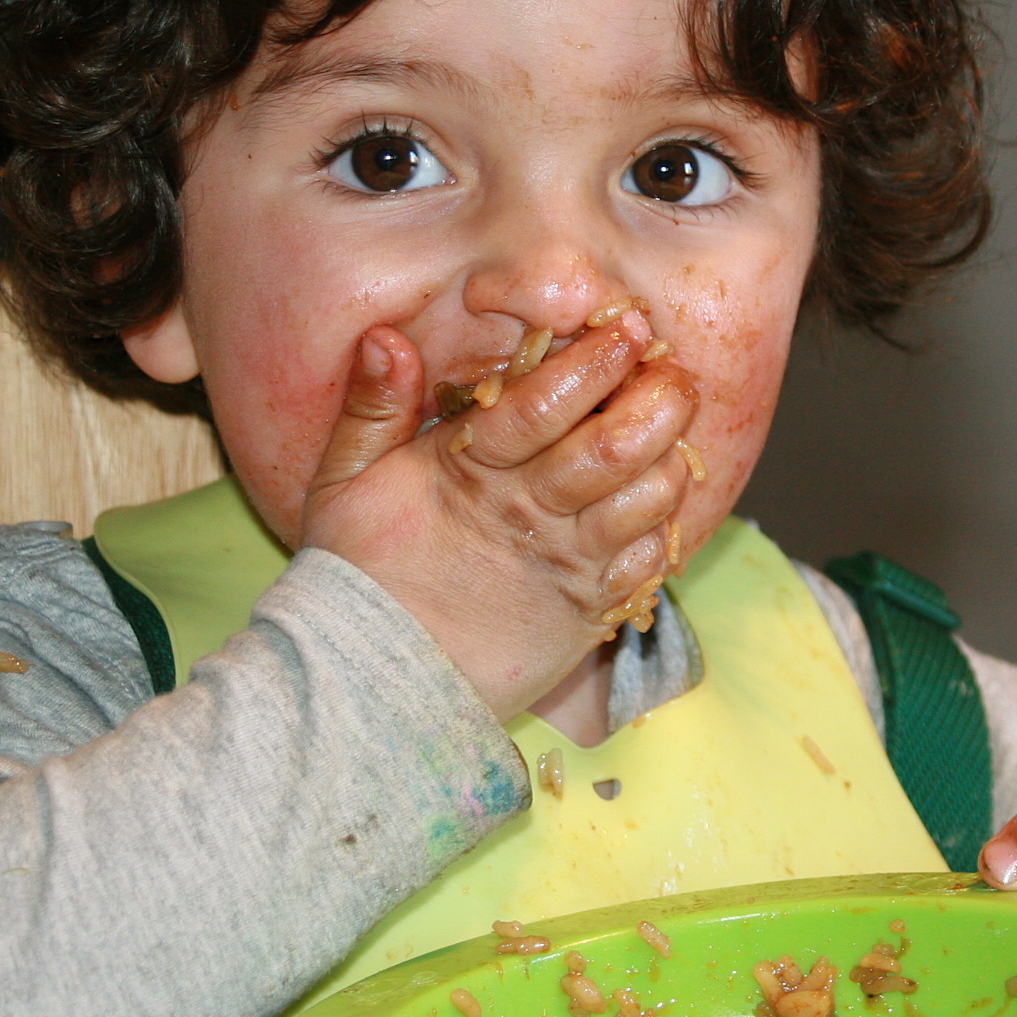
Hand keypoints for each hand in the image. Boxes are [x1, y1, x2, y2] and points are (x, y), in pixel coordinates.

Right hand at [300, 311, 696, 722]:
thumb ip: (371, 408)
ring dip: (670, 455)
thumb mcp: (341, 483)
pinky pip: (647, 560)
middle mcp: (528, 514)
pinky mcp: (587, 611)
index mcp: (469, 471)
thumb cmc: (357, 574)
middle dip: (655, 400)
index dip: (592, 361)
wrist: (369, 688)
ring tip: (674, 423)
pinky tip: (662, 491)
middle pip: (613, 447)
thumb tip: (386, 337)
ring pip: (643, 501)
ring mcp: (564, 566)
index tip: (625, 329)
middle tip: (673, 371)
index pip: (542, 403)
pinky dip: (665, 521)